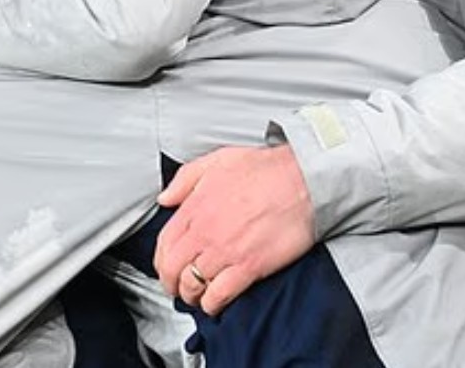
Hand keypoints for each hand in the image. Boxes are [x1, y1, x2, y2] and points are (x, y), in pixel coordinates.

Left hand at [154, 145, 315, 315]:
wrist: (303, 181)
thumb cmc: (267, 170)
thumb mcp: (218, 160)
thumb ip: (186, 179)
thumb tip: (166, 198)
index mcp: (196, 207)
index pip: (164, 243)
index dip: (161, 261)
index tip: (165, 267)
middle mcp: (206, 231)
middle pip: (173, 268)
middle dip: (171, 283)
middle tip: (176, 288)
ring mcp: (226, 251)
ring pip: (193, 284)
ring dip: (191, 295)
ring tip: (196, 297)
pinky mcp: (249, 266)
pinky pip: (219, 294)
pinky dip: (212, 304)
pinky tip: (214, 304)